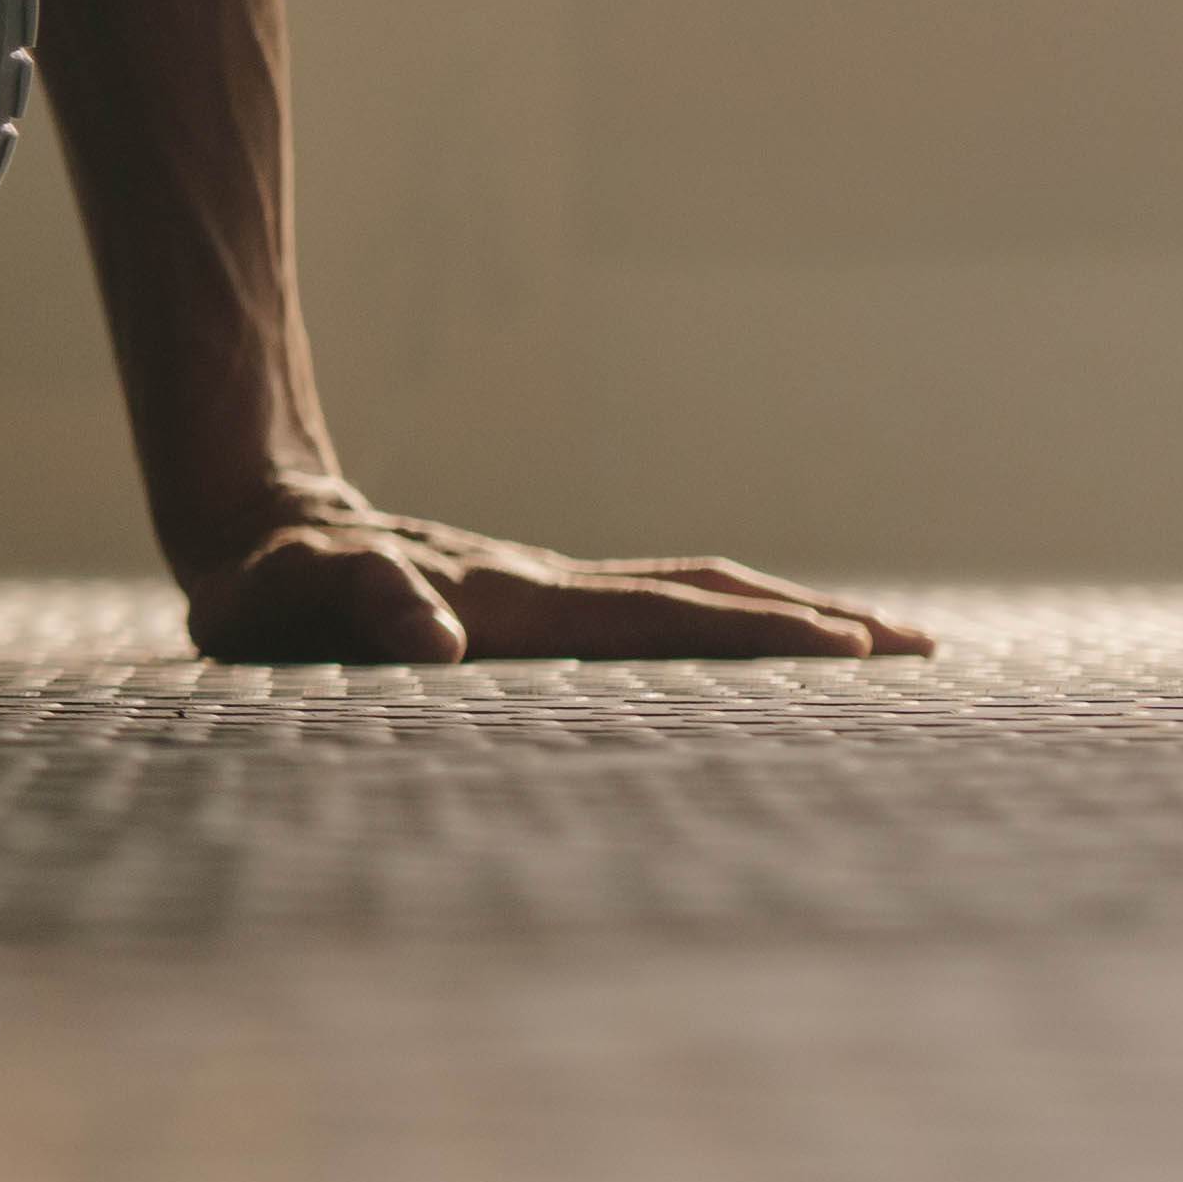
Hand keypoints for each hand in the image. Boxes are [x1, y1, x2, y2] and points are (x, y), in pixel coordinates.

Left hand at [178, 487, 928, 666]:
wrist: (256, 526)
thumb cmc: (268, 582)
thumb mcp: (294, 598)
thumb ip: (360, 605)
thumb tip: (431, 638)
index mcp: (520, 602)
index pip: (664, 619)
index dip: (756, 635)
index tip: (855, 650)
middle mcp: (553, 589)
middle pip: (708, 597)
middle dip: (816, 624)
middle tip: (926, 653)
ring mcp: (550, 593)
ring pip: (692, 597)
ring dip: (786, 617)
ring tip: (882, 647)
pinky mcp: (534, 607)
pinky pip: (656, 615)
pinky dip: (726, 624)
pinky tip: (754, 655)